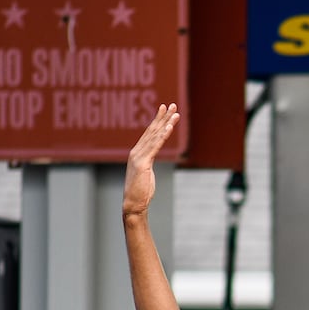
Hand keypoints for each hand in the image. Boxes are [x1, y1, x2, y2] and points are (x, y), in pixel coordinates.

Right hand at [123, 103, 179, 217]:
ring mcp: (139, 156)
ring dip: (166, 123)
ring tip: (175, 112)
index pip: (149, 133)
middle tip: (172, 104)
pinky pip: (155, 146)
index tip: (165, 110)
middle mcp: (136, 151)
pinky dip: (163, 136)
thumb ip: (147, 163)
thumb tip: (150, 159)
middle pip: (152, 131)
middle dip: (163, 117)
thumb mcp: (145, 173)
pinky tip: (169, 127)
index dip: (158, 120)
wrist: (133, 204)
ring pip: (155, 136)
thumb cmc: (140, 192)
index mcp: (137, 153)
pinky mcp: (143, 163)